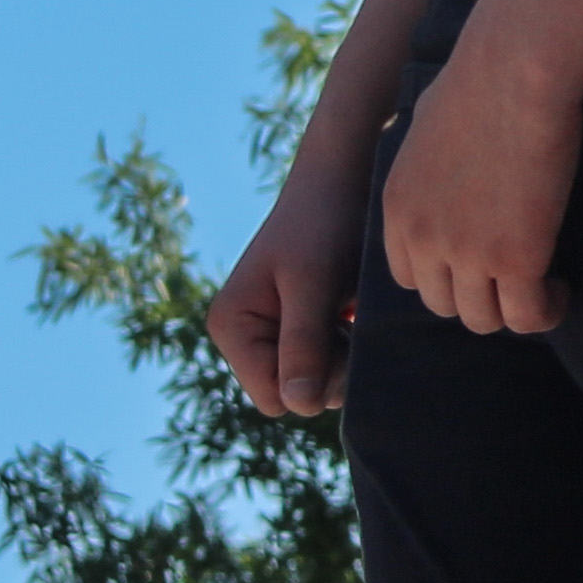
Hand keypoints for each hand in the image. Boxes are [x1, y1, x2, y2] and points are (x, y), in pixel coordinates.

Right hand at [208, 169, 366, 418]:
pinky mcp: (297, 325)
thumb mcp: (314, 283)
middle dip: (331, 367)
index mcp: (230, 327)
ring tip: (350, 308)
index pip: (275, 399)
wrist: (346, 175)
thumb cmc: (326, 221)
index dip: (314, 379)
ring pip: (315, 383)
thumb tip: (297, 406)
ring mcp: (270, 332)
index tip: (339, 335)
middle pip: (296, 396)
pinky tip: (352, 310)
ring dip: (343, 355)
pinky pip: (325, 363)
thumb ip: (303, 344)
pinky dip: (346, 344)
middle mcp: (242, 335)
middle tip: (350, 317)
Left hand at [377, 37, 580, 339]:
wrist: (513, 70)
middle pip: (443, 304)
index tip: (476, 266)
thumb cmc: (479, 79)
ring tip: (541, 290)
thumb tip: (441, 159)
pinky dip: (545, 311)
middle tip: (512, 279)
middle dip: (478, 296)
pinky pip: (527, 315)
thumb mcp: (424, 124)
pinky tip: (561, 291)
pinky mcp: (517, 258)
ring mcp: (469, 253)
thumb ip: (424, 160)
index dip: (446, 277)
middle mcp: (425, 239)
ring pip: (483, 318)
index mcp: (399, 209)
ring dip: (512, 310)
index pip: (409, 278)